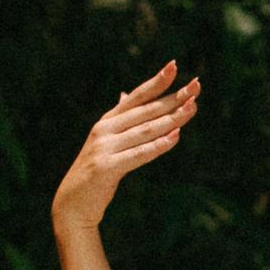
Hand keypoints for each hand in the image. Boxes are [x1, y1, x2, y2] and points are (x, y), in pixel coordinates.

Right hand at [52, 64, 201, 262]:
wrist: (72, 203)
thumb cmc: (96, 171)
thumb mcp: (106, 141)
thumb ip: (119, 119)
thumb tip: (125, 93)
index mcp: (107, 121)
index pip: (136, 96)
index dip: (156, 81)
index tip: (174, 66)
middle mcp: (104, 129)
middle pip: (146, 111)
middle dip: (173, 97)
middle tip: (196, 86)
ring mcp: (104, 147)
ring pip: (146, 130)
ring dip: (172, 118)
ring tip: (193, 108)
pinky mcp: (106, 167)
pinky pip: (138, 154)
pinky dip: (158, 145)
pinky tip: (176, 136)